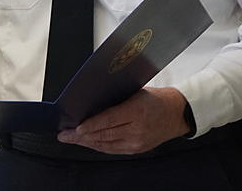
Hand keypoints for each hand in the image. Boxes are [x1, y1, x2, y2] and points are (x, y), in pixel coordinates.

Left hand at [57, 87, 189, 153]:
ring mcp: (137, 143)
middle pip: (104, 135)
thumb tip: (90, 104)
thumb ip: (114, 100)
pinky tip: (88, 142)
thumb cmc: (156, 99)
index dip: (90, 126)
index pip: (108, 120)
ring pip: (106, 145)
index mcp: (136, 112)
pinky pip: (113, 150)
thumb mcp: (134, 92)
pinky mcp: (137, 150)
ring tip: (71, 139)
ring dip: (87, 142)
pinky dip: (99, 146)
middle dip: (81, 136)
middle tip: (64, 135)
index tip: (76, 128)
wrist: (177, 113)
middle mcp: (137, 130)